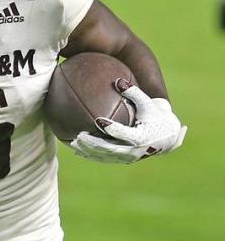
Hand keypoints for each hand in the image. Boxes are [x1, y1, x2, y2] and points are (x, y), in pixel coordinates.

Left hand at [70, 80, 185, 162]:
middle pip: (110, 149)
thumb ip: (134, 93)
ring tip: (73, 143)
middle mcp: (134, 150)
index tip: (98, 120)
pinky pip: (105, 159)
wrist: (167, 137)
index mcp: (141, 137)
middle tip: (79, 136)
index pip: (124, 133)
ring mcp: (128, 157)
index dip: (112, 128)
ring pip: (105, 156)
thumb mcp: (148, 104)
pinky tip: (77, 150)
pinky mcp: (123, 160)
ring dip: (89, 151)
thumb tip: (119, 80)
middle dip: (94, 144)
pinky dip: (91, 155)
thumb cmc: (156, 117)